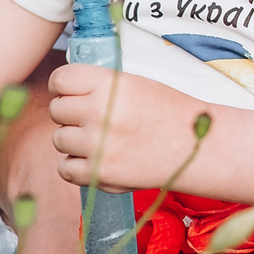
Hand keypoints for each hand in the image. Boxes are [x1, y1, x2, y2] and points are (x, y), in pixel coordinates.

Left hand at [47, 64, 210, 190]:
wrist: (197, 147)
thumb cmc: (169, 112)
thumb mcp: (134, 84)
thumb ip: (98, 86)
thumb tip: (63, 91)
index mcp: (109, 85)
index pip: (60, 79)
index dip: (63, 87)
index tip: (71, 93)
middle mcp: (99, 112)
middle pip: (56, 110)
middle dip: (70, 114)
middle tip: (93, 118)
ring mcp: (96, 145)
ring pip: (59, 139)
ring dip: (74, 141)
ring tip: (100, 140)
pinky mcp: (98, 174)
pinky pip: (65, 168)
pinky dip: (77, 166)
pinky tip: (98, 159)